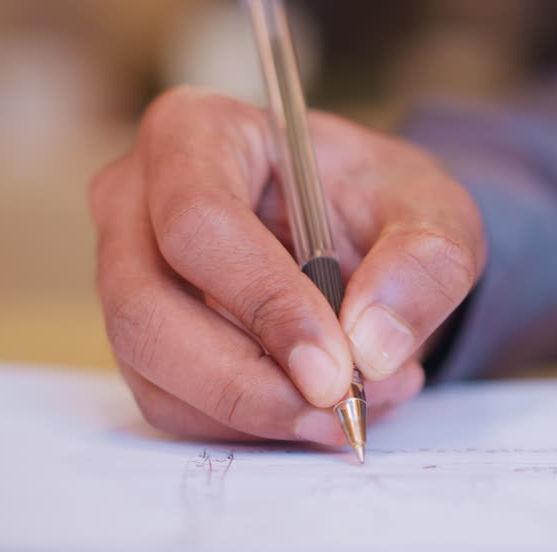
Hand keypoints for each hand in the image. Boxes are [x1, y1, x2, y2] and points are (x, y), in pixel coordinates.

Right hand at [89, 88, 484, 444]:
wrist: (362, 237)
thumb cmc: (379, 202)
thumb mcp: (434, 211)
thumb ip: (425, 262)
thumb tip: (372, 344)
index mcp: (196, 132)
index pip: (199, 223)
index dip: (265, 303)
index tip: (336, 369)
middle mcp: (136, 199)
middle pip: (147, 310)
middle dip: (249, 381)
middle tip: (338, 409)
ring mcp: (122, 272)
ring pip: (155, 371)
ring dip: (256, 411)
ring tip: (351, 404)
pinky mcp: (136, 338)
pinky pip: (171, 404)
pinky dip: (247, 424)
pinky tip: (315, 406)